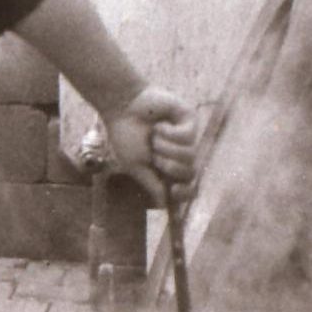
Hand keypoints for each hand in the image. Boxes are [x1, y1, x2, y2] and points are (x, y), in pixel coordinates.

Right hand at [103, 86, 198, 204]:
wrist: (122, 106)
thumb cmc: (125, 134)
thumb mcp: (135, 166)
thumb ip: (151, 184)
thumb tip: (163, 205)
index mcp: (167, 166)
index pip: (186, 186)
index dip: (184, 193)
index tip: (172, 190)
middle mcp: (180, 153)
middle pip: (190, 173)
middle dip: (169, 167)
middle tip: (154, 156)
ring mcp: (187, 136)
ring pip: (189, 155)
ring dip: (166, 148)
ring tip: (153, 136)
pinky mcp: (189, 119)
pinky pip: (188, 136)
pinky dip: (169, 133)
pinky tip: (159, 125)